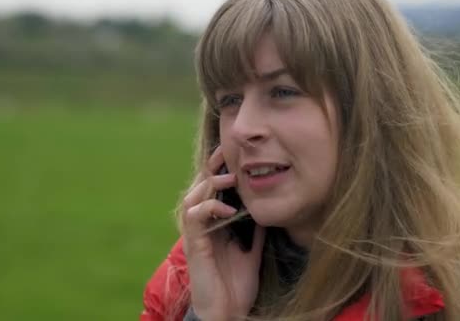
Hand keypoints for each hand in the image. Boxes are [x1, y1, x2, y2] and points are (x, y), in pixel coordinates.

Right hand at [181, 146, 265, 320]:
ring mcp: (196, 235)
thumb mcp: (252, 250)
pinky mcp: (194, 245)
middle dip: (211, 168)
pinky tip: (227, 209)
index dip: (218, 170)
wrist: (228, 311)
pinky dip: (209, 208)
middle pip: (198, 187)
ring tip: (230, 178)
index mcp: (213, 224)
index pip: (211, 190)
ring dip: (210, 185)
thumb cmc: (236, 284)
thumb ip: (255, 230)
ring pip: (192, 197)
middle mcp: (201, 226)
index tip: (234, 156)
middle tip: (227, 154)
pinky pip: (194, 218)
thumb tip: (266, 210)